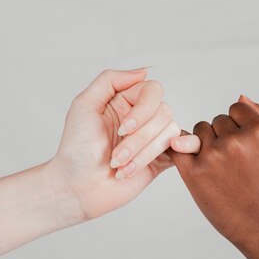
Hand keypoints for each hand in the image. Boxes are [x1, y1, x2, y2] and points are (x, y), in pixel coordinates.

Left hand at [46, 69, 195, 220]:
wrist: (78, 187)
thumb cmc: (76, 149)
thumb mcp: (84, 105)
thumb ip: (110, 80)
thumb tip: (143, 71)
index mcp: (125, 101)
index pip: (152, 90)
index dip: (143, 109)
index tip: (122, 129)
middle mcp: (141, 117)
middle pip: (163, 112)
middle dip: (139, 138)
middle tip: (115, 156)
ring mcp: (152, 139)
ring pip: (169, 133)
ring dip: (142, 154)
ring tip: (120, 167)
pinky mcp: (160, 160)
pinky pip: (181, 149)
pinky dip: (177, 151)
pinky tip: (161, 157)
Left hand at [167, 95, 258, 247]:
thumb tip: (240, 97)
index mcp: (258, 131)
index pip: (235, 108)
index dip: (238, 124)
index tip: (242, 142)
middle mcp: (234, 140)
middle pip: (216, 120)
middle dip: (222, 135)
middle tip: (232, 160)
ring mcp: (212, 156)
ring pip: (198, 130)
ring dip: (204, 143)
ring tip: (219, 166)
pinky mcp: (193, 172)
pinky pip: (176, 146)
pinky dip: (177, 146)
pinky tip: (183, 153)